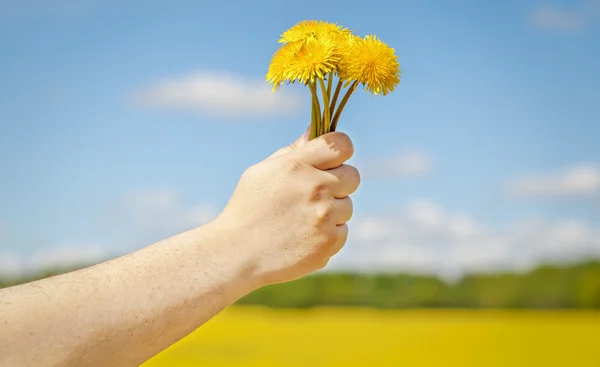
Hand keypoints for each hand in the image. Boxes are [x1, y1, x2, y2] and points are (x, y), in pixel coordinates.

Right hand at [211, 129, 359, 286]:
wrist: (237, 254)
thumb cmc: (248, 208)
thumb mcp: (263, 171)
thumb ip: (294, 151)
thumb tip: (316, 130)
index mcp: (297, 165)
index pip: (342, 145)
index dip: (340, 151)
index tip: (333, 160)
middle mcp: (315, 188)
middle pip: (353, 175)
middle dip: (338, 182)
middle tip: (315, 194)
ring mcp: (324, 217)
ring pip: (347, 206)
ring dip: (332, 211)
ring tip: (302, 220)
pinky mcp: (329, 243)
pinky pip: (343, 231)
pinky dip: (328, 235)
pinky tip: (304, 237)